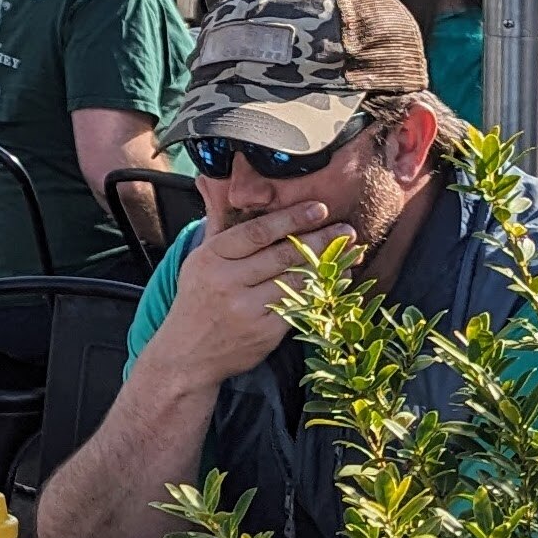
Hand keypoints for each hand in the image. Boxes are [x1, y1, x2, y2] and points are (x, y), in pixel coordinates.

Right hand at [148, 199, 342, 384]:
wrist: (187, 354)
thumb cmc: (198, 300)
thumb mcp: (199, 260)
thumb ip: (217, 224)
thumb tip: (211, 182)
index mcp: (211, 257)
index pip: (257, 232)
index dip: (291, 219)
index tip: (319, 209)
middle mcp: (227, 281)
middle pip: (282, 254)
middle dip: (320, 240)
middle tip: (347, 230)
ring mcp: (246, 308)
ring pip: (295, 280)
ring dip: (328, 266)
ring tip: (350, 253)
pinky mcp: (264, 332)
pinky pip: (300, 306)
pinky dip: (321, 292)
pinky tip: (336, 282)